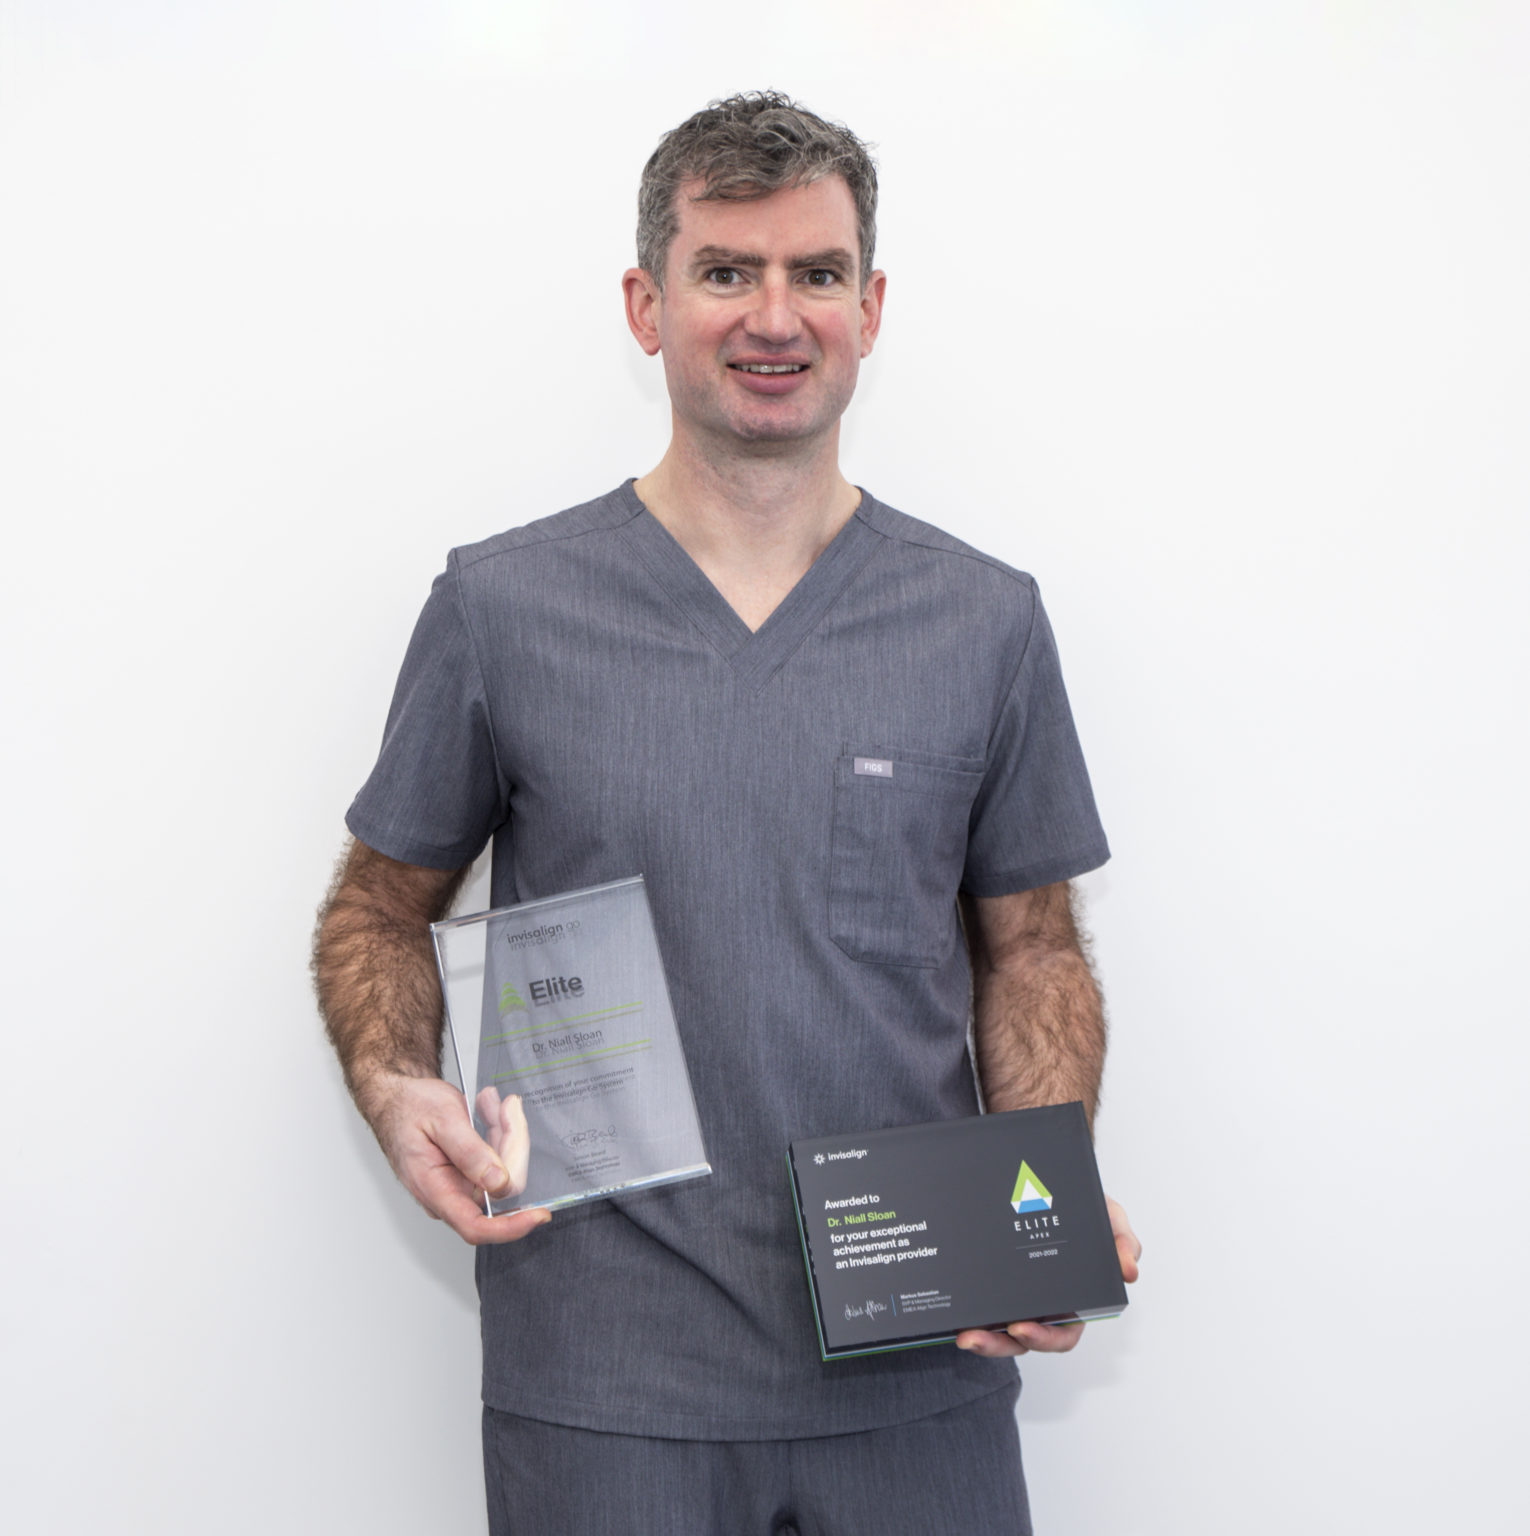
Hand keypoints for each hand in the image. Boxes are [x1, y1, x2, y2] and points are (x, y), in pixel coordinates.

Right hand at [364, 1073, 549, 1244]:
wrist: (398, 1098)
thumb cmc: (409, 1108)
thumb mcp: (442, 1119)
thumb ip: (470, 1152)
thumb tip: (498, 1181)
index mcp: (434, 1189)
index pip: (476, 1226)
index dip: (511, 1226)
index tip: (539, 1214)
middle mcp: (449, 1194)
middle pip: (501, 1188)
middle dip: (513, 1146)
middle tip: (509, 1109)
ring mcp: (460, 1184)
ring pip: (504, 1170)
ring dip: (506, 1134)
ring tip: (493, 1104)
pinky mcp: (470, 1173)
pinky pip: (498, 1160)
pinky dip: (500, 1134)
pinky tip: (490, 1111)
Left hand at [956, 1195, 1139, 1357]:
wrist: (1053, 1179)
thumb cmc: (1087, 1208)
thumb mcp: (1111, 1218)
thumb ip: (1123, 1241)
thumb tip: (1129, 1270)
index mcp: (1073, 1301)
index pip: (1060, 1334)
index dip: (1042, 1337)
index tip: (1020, 1327)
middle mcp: (1043, 1305)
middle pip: (1021, 1339)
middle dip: (998, 1343)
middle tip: (974, 1338)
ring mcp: (1015, 1295)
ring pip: (997, 1330)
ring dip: (979, 1337)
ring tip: (961, 1333)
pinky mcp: (992, 1281)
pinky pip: (979, 1304)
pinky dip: (967, 1310)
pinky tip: (951, 1309)